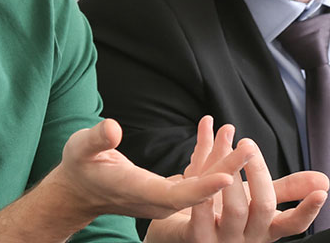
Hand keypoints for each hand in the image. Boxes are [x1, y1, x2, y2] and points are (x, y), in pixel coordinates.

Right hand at [51, 118, 256, 218]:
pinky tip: (219, 136)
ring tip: (241, 139)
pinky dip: (209, 159)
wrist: (79, 191)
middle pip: (198, 191)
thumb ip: (98, 139)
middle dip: (226, 171)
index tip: (228, 177)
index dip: (204, 188)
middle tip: (249, 149)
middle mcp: (157, 200)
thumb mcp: (81, 148)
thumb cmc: (80, 166)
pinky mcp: (168, 192)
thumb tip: (112, 128)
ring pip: (201, 185)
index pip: (178, 195)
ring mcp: (164, 198)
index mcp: (139, 191)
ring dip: (223, 163)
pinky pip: (195, 179)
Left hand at [146, 116, 328, 241]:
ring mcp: (222, 242)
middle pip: (262, 208)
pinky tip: (201, 166)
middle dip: (258, 173)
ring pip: (234, 209)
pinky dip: (204, 188)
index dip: (308, 210)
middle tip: (248, 144)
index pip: (293, 225)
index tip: (322, 192)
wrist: (180, 231)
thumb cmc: (224, 213)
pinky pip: (202, 215)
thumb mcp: (256, 198)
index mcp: (265, 229)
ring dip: (229, 171)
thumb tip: (324, 181)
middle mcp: (247, 239)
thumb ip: (287, 188)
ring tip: (226, 143)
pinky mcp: (197, 239)